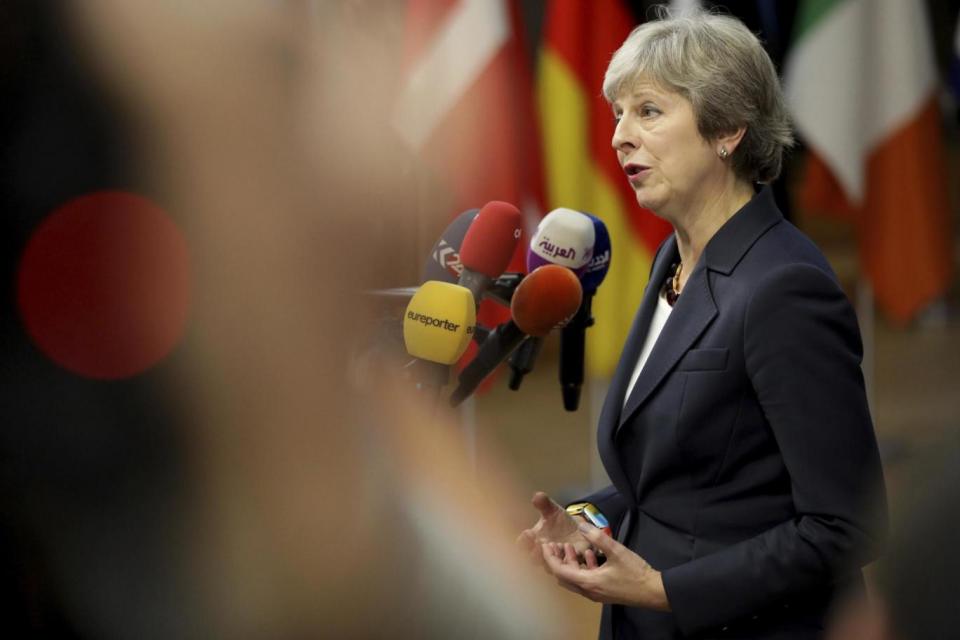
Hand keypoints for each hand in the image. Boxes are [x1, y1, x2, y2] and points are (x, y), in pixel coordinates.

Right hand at [516, 492, 590, 568]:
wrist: (578, 531)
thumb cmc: (560, 522)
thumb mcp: (553, 511)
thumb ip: (544, 504)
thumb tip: (537, 495)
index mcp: (534, 540)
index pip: (523, 544)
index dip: (523, 541)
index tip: (528, 533)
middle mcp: (542, 553)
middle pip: (535, 558)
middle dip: (536, 553)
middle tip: (539, 544)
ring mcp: (556, 560)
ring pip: (550, 565)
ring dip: (553, 556)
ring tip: (557, 545)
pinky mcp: (571, 564)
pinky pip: (569, 565)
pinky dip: (570, 558)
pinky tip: (574, 550)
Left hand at [541, 523, 669, 610]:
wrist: (653, 592)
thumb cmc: (635, 573)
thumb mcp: (617, 551)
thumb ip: (597, 537)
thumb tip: (581, 525)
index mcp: (588, 582)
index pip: (560, 572)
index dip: (550, 558)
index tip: (544, 545)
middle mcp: (588, 591)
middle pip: (564, 577)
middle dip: (557, 560)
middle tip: (553, 545)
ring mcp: (596, 593)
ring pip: (575, 578)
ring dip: (570, 563)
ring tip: (568, 546)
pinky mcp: (603, 591)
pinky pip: (586, 579)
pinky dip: (583, 567)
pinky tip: (589, 553)